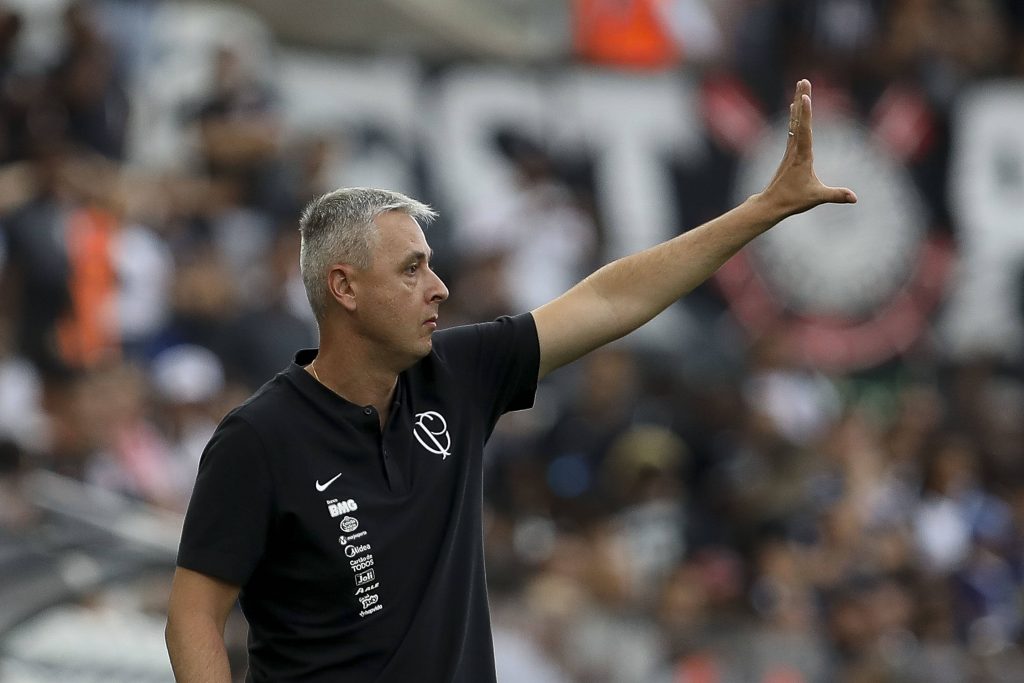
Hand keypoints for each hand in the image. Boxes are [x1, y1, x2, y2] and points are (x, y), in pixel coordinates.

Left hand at [757, 79, 856, 218]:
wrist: (771, 203)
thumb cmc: (792, 200)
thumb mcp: (816, 197)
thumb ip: (836, 195)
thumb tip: (855, 198)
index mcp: (802, 156)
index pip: (805, 131)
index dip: (805, 114)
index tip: (805, 97)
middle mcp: (795, 149)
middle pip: (799, 119)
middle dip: (802, 99)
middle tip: (803, 80)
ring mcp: (791, 149)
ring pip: (795, 121)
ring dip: (798, 102)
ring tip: (800, 86)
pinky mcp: (789, 152)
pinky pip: (793, 128)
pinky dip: (796, 115)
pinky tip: (794, 106)